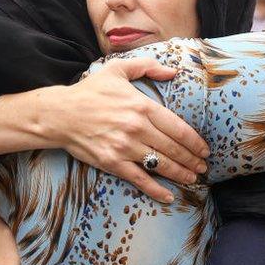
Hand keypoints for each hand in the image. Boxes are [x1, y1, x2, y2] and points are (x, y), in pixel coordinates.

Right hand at [44, 57, 209, 202]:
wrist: (59, 114)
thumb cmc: (89, 92)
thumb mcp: (118, 70)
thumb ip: (147, 66)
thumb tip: (173, 72)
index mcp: (142, 106)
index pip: (178, 128)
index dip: (195, 141)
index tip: (204, 149)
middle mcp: (137, 128)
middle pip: (174, 148)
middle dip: (192, 160)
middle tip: (203, 167)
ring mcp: (125, 147)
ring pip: (161, 165)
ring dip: (181, 174)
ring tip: (193, 178)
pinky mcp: (113, 163)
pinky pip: (140, 179)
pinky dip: (157, 190)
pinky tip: (169, 197)